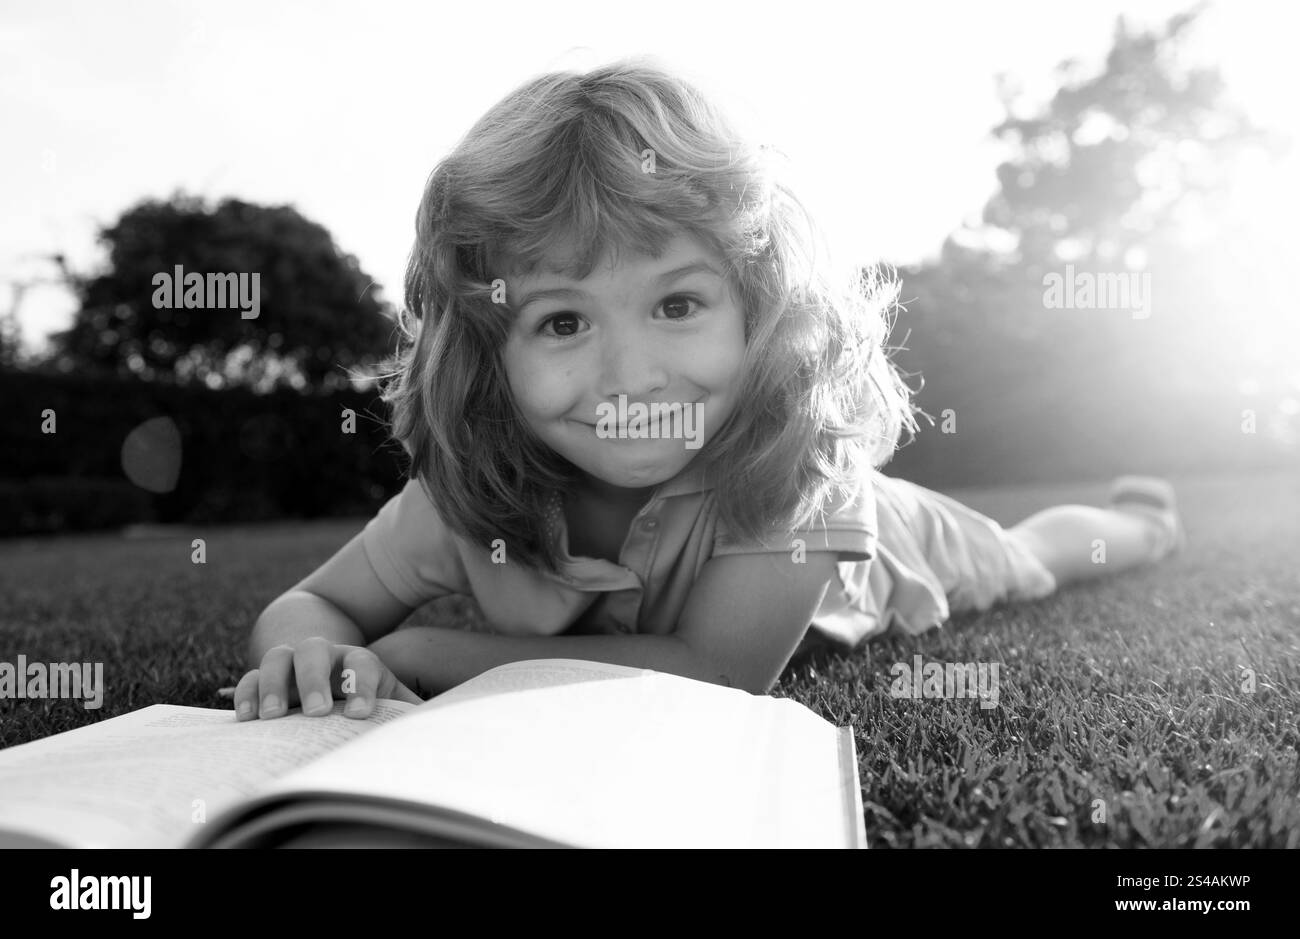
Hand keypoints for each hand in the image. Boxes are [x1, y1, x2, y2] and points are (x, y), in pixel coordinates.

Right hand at [232, 637, 421, 720]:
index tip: (360, 714)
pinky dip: (246, 694)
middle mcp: (325, 657)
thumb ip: (410, 712)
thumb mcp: (394, 705)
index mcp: (360, 663)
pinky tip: (246, 718)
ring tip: (275, 717)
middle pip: (315, 651)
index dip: (362, 685)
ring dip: (275, 684)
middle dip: (315, 678)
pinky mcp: (267, 681)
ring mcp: (293, 665)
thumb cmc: (371, 703)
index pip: (363, 664)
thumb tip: (440, 728)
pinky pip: (250, 678)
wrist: (338, 683)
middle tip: (318, 711)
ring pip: (278, 658)